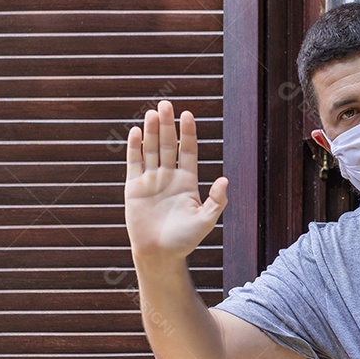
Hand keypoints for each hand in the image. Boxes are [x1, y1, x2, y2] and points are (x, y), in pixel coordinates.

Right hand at [124, 100, 228, 260]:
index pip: (187, 151)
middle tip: (166, 104)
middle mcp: (169, 177)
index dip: (187, 133)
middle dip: (167, 125)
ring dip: (151, 131)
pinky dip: (134, 148)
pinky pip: (134, 163)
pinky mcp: (134, 188)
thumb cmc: (184, 240)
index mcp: (187, 181)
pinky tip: (135, 132)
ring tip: (152, 112)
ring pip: (151, 150)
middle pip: (168, 145)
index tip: (188, 115)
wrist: (159, 254)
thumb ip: (216, 200)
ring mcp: (151, 181)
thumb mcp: (205, 220)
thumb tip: (225, 180)